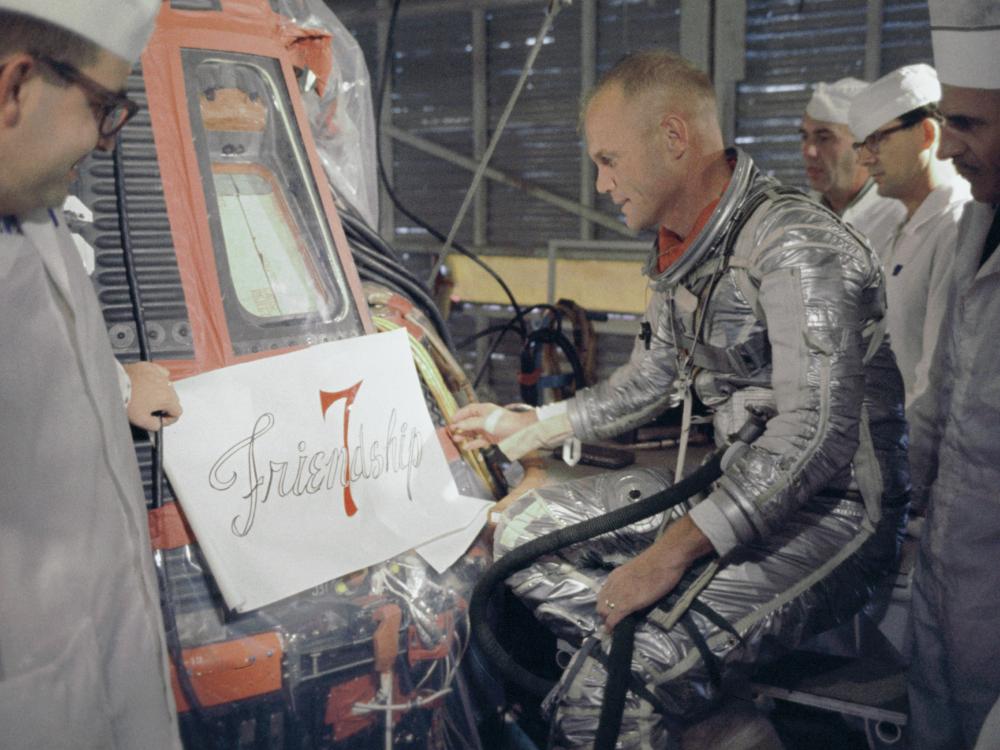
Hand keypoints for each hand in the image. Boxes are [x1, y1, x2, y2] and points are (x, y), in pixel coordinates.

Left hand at [124, 362, 181, 430]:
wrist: (114, 384)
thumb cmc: (127, 399)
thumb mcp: (141, 420)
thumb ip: (154, 425)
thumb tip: (158, 424)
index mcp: (167, 399)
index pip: (177, 412)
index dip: (168, 419)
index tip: (159, 419)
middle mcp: (167, 385)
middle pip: (173, 399)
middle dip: (164, 405)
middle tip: (150, 409)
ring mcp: (159, 375)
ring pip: (167, 386)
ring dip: (160, 392)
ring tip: (145, 396)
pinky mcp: (151, 367)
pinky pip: (160, 373)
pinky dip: (156, 379)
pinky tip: (147, 383)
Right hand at [449, 402, 536, 450]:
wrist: (520, 431)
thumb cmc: (505, 422)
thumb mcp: (485, 422)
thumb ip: (470, 424)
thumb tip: (458, 425)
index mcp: (484, 410)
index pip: (469, 410)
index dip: (460, 414)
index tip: (452, 420)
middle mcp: (485, 419)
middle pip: (469, 422)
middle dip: (460, 426)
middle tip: (451, 431)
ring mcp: (488, 429)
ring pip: (473, 432)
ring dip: (465, 435)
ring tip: (456, 439)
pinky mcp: (492, 438)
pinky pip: (480, 441)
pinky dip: (473, 444)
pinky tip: (467, 446)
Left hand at [596, 516, 712, 630]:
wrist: (665, 558)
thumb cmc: (658, 562)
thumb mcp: (636, 572)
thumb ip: (630, 582)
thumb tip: (631, 591)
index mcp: (615, 576)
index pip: (603, 593)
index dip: (605, 604)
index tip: (610, 612)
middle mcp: (613, 584)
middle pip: (601, 603)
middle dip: (604, 614)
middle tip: (612, 621)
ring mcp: (619, 594)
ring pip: (604, 611)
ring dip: (607, 620)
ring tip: (614, 626)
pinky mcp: (627, 604)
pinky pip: (614, 618)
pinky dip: (611, 626)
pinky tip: (613, 631)